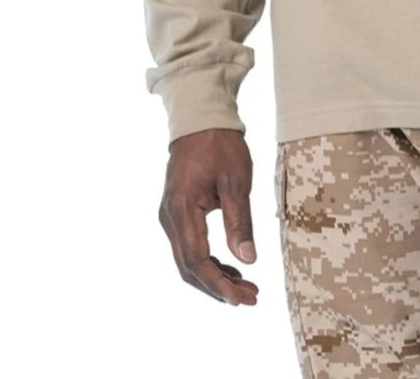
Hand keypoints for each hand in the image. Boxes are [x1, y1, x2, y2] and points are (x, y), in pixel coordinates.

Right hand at [158, 128, 259, 304]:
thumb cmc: (220, 145)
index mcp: (182, 209)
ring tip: (246, 287)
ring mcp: (170, 216)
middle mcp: (169, 217)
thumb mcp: (236, 181)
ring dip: (214, 276)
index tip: (240, 299)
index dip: (218, 284)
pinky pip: (189, 246)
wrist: (200, 120)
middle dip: (218, 287)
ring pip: (188, 260)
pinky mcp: (176, 213)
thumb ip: (239, 221)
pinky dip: (209, 261)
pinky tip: (232, 267)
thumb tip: (248, 260)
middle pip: (189, 267)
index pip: (197, 260)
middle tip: (250, 298)